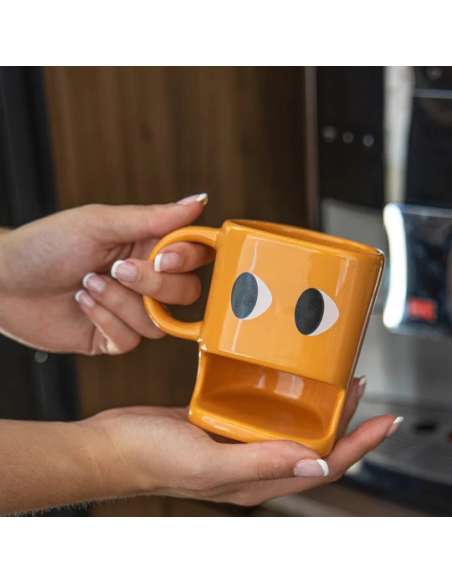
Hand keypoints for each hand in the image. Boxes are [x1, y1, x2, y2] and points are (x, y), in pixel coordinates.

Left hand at [0, 193, 211, 353]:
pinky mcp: (111, 337)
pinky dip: (106, 320)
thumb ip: (153, 218)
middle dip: (153, 284)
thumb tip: (198, 201)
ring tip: (88, 283)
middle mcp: (144, 280)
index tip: (162, 256)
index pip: (195, 255)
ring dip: (121, 302)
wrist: (2, 281)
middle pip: (186, 293)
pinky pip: (131, 340)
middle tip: (117, 269)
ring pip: (159, 322)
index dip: (188, 259)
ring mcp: (129, 310)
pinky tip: (82, 303)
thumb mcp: (100, 223)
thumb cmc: (46, 244)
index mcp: (147, 246)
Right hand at [83, 378, 401, 506]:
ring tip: (334, 381)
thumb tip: (318, 467)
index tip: (385, 421)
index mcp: (256, 480)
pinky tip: (283, 379)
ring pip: (290, 428)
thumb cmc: (151, 458)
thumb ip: (263, 464)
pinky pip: (261, 413)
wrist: (113, 445)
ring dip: (315, 408)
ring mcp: (238, 443)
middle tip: (361, 389)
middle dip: (345, 424)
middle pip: (314, 447)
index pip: (324, 466)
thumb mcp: (209, 463)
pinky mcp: (222, 423)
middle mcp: (253, 464)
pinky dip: (281, 399)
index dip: (359, 445)